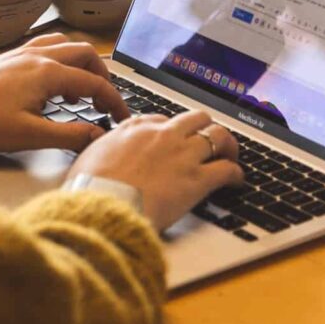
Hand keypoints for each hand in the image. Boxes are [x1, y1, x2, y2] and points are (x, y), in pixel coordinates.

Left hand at [0, 34, 129, 152]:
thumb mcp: (30, 135)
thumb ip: (69, 134)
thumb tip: (98, 135)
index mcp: (47, 73)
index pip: (94, 83)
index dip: (114, 101)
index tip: (122, 117)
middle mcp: (37, 56)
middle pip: (85, 55)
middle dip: (102, 77)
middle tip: (105, 101)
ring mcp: (22, 53)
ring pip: (65, 46)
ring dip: (80, 64)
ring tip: (79, 92)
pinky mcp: (9, 57)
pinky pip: (45, 47)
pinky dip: (60, 60)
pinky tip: (50, 83)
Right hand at [69, 112, 241, 231]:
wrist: (103, 205)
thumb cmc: (90, 187)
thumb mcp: (87, 157)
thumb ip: (100, 149)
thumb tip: (96, 150)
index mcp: (135, 128)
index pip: (161, 118)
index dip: (170, 129)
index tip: (172, 140)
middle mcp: (163, 135)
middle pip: (196, 118)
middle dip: (204, 127)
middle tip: (208, 140)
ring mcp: (183, 155)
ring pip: (218, 135)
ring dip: (227, 145)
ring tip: (229, 155)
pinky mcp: (197, 179)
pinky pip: (227, 169)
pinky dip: (236, 174)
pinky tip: (236, 180)